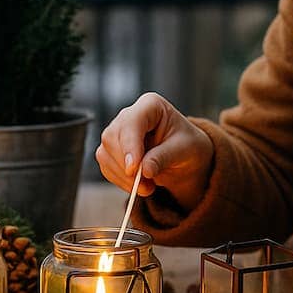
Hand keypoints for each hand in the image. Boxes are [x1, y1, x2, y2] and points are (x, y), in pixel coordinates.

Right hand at [95, 92, 214, 210]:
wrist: (183, 157)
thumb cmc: (187, 146)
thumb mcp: (185, 151)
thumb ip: (164, 157)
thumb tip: (144, 170)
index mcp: (150, 106)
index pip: (132, 121)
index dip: (130, 145)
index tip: (133, 168)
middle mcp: (129, 115)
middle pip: (112, 137)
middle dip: (127, 166)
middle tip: (147, 186)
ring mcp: (117, 132)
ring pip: (105, 153)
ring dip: (124, 177)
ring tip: (148, 187)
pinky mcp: (111, 150)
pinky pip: (106, 166)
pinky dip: (120, 181)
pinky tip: (139, 185)